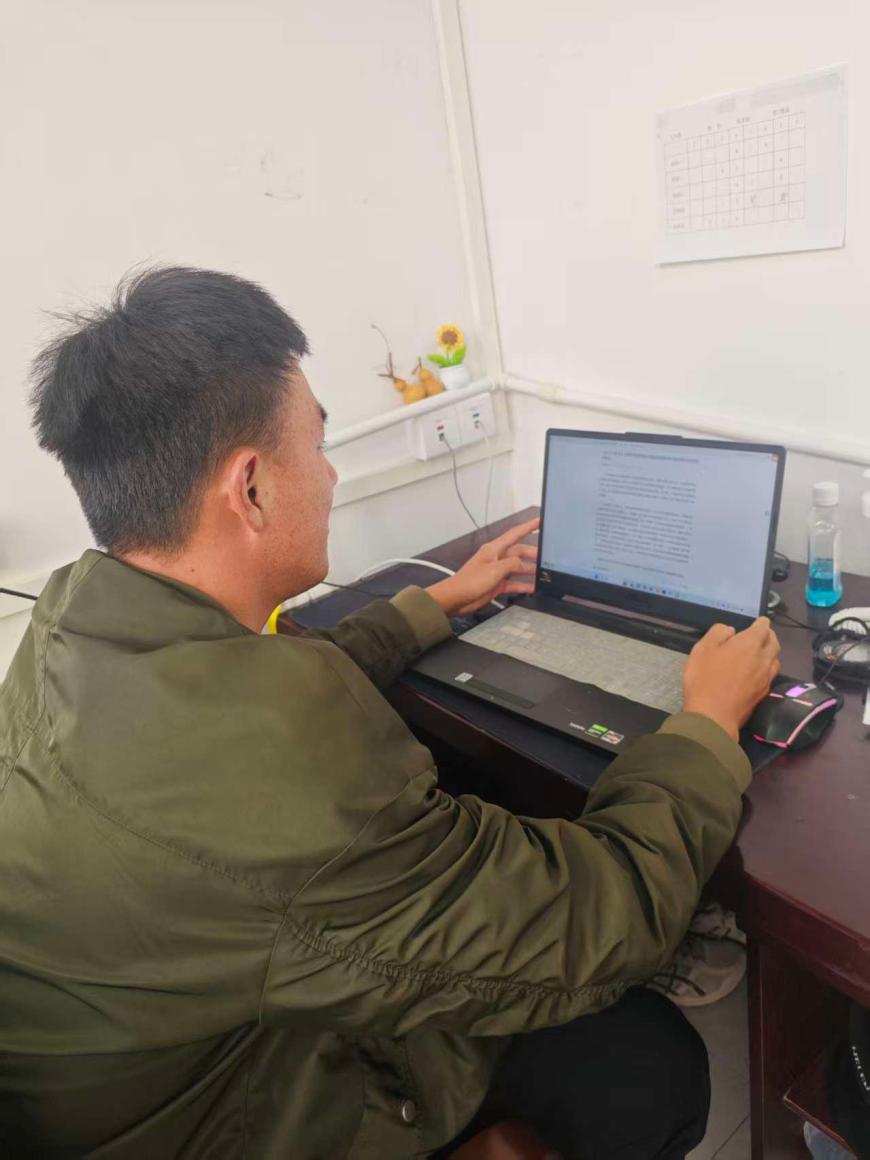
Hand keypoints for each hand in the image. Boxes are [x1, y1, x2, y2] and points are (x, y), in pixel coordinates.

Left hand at [427, 517, 539, 616]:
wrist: (456, 599)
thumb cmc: (469, 582)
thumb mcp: (494, 570)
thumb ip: (512, 564)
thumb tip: (523, 564)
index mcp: (494, 549)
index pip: (515, 534)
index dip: (528, 527)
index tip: (540, 521)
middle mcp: (496, 558)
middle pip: (519, 552)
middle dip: (533, 554)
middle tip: (548, 558)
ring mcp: (497, 571)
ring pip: (518, 568)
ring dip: (530, 571)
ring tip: (544, 574)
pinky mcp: (496, 584)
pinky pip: (514, 582)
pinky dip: (523, 585)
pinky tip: (533, 588)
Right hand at [682, 617, 781, 741]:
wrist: (714, 716)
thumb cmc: (705, 678)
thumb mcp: (703, 648)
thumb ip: (718, 633)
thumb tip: (730, 630)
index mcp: (750, 643)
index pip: (763, 627)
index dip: (761, 622)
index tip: (758, 621)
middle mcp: (763, 658)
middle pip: (774, 642)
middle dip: (769, 635)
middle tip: (762, 634)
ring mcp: (766, 677)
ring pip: (776, 659)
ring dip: (771, 651)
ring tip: (762, 651)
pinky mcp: (764, 692)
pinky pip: (771, 674)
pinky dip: (767, 667)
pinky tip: (759, 670)